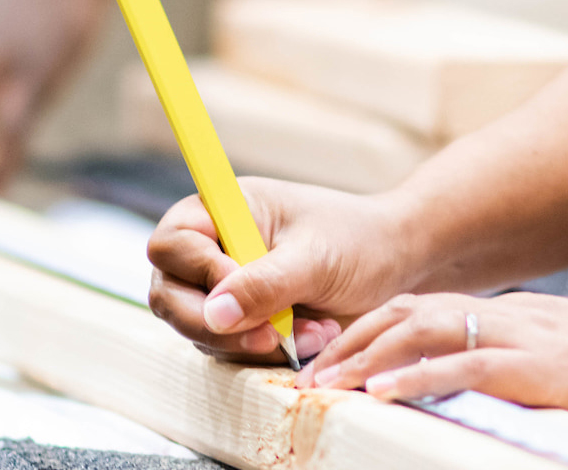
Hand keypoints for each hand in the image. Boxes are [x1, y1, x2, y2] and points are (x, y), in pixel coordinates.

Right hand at [146, 178, 428, 362]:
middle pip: (171, 296)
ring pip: (198, 331)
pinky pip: (229, 351)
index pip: (172, 244)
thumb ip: (265, 283)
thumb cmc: (358, 241)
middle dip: (215, 323)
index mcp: (222, 212)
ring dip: (250, 343)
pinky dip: (268, 355)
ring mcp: (224, 292)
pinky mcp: (242, 326)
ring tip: (314, 332)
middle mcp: (213, 251)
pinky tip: (314, 340)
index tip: (239, 286)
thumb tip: (216, 313)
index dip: (197, 270)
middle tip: (270, 335)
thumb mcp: (315, 258)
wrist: (396, 265)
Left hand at [296, 292, 567, 448]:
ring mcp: (527, 338)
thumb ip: (528, 379)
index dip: (374, 333)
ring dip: (365, 356)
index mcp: (520, 318)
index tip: (335, 358)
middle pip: (411, 313)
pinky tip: (381, 390)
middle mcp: (515, 317)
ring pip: (425, 331)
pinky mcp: (543, 368)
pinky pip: (466, 366)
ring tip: (322, 380)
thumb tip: (488, 400)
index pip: (428, 314)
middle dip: (352, 340)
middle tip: (307, 369)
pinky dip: (416, 376)